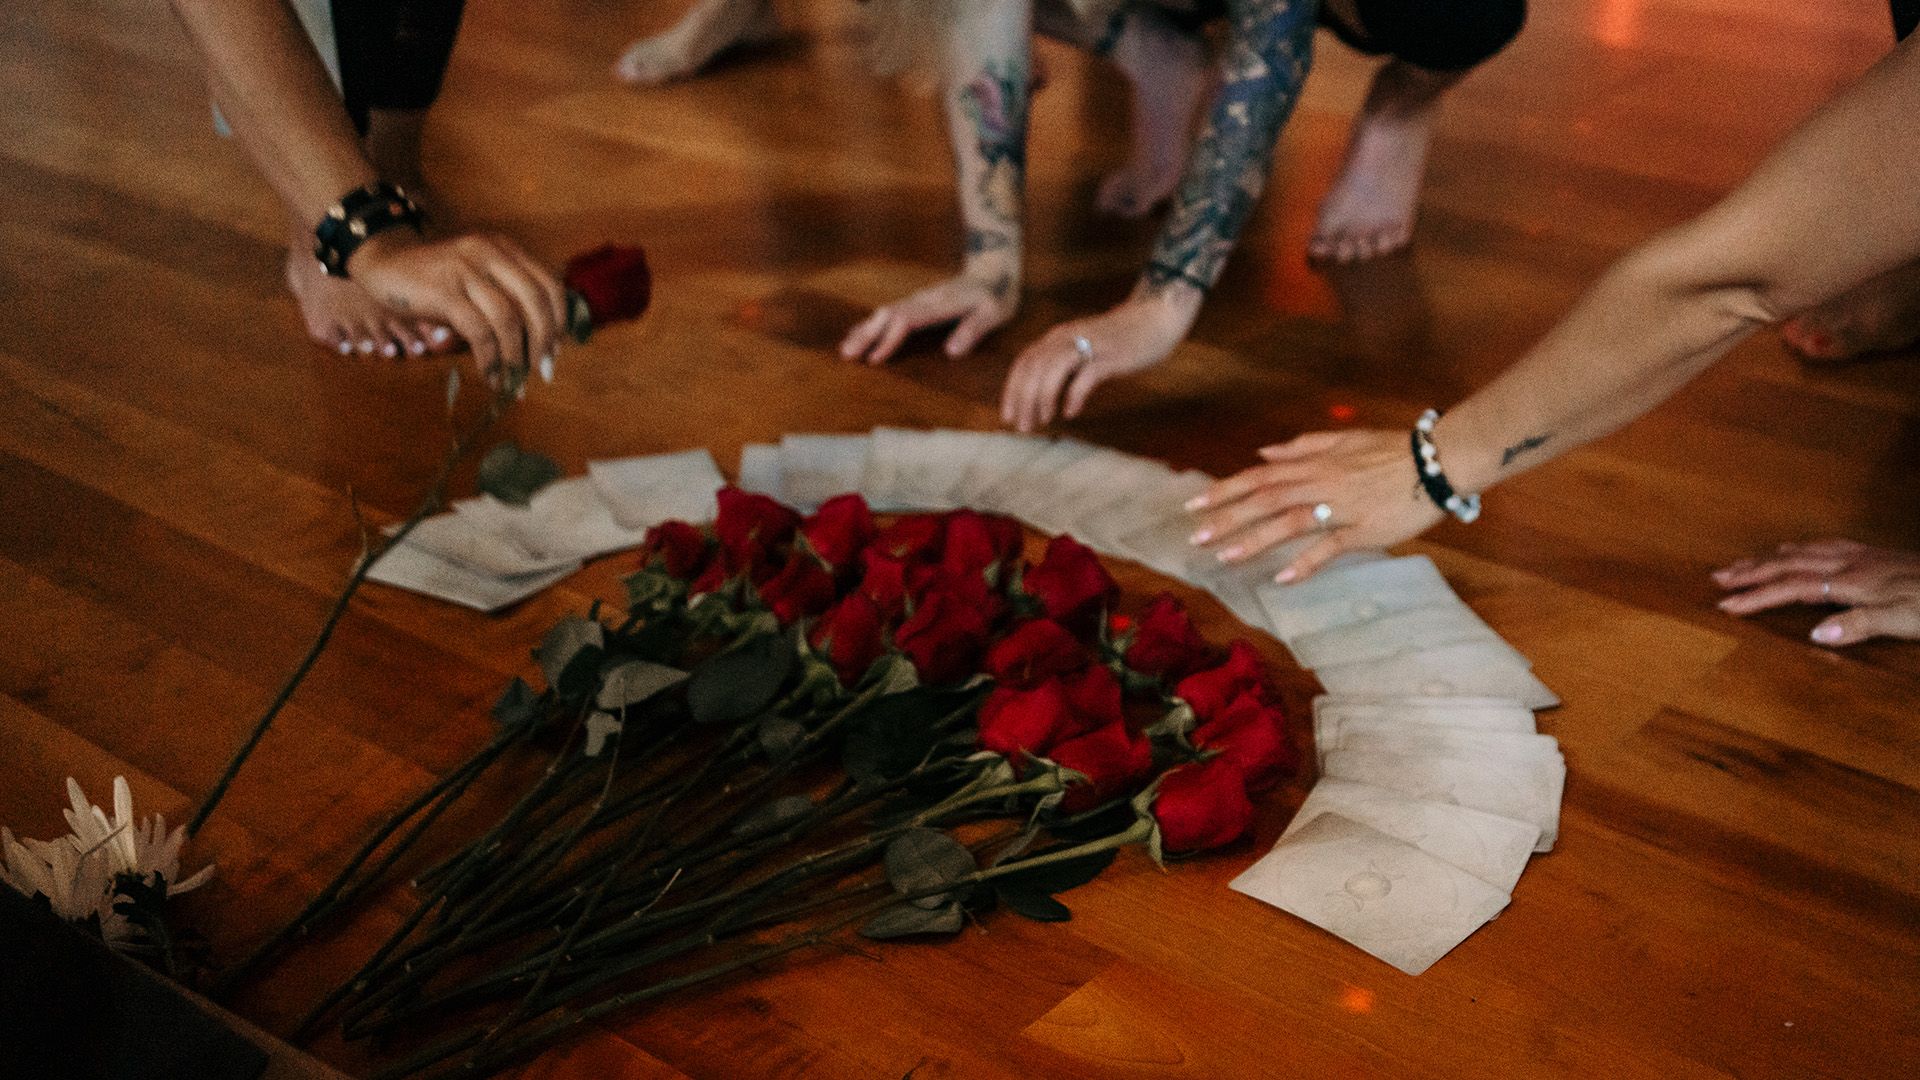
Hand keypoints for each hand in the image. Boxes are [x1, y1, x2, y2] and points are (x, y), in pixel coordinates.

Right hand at [351, 231, 568, 386]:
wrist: (382, 260)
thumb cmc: (433, 277)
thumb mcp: (476, 277)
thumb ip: (504, 296)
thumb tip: (537, 342)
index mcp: (504, 249)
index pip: (549, 284)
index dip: (559, 320)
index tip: (555, 350)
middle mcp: (489, 254)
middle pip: (535, 301)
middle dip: (543, 341)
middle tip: (541, 371)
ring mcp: (466, 271)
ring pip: (508, 319)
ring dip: (516, 356)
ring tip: (513, 379)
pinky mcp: (444, 292)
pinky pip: (479, 332)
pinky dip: (490, 359)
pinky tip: (490, 374)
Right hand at [839, 273, 1014, 364]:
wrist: (994, 265)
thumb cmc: (997, 293)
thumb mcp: (994, 313)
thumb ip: (973, 330)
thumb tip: (951, 352)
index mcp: (940, 304)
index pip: (907, 321)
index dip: (889, 340)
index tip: (874, 359)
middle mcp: (924, 300)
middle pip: (888, 316)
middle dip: (866, 335)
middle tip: (847, 355)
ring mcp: (919, 299)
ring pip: (885, 313)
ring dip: (865, 330)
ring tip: (846, 348)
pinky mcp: (918, 302)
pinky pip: (890, 313)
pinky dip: (873, 324)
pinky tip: (860, 333)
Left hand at [999, 284, 1198, 431]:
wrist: (1154, 317)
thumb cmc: (1118, 338)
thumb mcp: (1082, 348)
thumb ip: (1063, 366)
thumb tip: (1043, 395)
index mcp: (1057, 337)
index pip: (1024, 362)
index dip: (1012, 389)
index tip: (1008, 415)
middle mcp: (1067, 337)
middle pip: (1033, 368)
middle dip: (1023, 399)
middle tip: (1022, 426)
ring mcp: (1089, 344)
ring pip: (1053, 370)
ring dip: (1043, 398)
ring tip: (1042, 421)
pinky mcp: (1110, 354)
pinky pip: (1085, 375)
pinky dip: (1073, 394)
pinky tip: (1071, 412)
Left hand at [1187, 429, 1444, 582]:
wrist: (1440, 459)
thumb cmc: (1393, 450)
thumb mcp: (1344, 439)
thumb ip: (1302, 446)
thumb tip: (1263, 453)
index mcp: (1314, 462)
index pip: (1259, 476)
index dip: (1225, 490)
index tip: (1194, 505)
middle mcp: (1322, 482)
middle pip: (1265, 498)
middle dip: (1228, 517)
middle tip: (1197, 538)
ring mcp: (1342, 506)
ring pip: (1290, 521)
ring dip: (1256, 539)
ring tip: (1226, 557)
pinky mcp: (1365, 529)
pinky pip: (1330, 547)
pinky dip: (1305, 563)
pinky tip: (1282, 579)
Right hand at [1714, 539, 1919, 645]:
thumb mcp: (1904, 622)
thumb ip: (1860, 625)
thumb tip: (1815, 635)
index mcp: (1853, 582)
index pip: (1793, 587)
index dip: (1757, 596)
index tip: (1725, 605)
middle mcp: (1852, 563)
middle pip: (1790, 563)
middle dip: (1751, 570)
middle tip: (1717, 576)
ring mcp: (1863, 556)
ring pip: (1805, 551)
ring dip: (1770, 557)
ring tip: (1744, 562)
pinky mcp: (1876, 555)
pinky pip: (1826, 545)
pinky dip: (1801, 548)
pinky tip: (1799, 550)